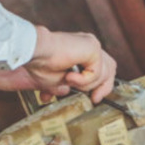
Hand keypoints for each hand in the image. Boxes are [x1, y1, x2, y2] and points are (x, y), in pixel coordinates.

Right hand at [0, 26, 116, 102]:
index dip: (99, 85)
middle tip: (94, 99)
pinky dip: (83, 79)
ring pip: (104, 73)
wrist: (34, 53)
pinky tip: (69, 76)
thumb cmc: (39, 64)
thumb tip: (64, 92)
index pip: (100, 68)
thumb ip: (64, 85)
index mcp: (80, 51)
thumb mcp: (55, 81)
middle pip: (110, 68)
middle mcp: (88, 45)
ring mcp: (91, 45)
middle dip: (105, 87)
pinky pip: (96, 72)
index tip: (93, 99)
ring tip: (69, 80)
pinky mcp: (92, 47)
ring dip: (86, 84)